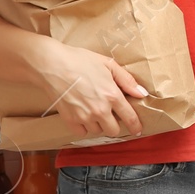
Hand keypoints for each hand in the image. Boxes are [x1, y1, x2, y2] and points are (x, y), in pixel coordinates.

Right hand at [31, 37, 147, 139]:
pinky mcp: (69, 120)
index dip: (136, 126)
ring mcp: (84, 116)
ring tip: (93, 110)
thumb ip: (127, 80)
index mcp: (112, 96)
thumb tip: (142, 93)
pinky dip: (84, 127)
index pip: (130, 118)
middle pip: (113, 130)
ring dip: (98, 124)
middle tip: (110, 114)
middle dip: (115, 124)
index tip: (137, 130)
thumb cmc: (80, 61)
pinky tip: (82, 115)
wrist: (52, 65)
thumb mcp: (108, 64)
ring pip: (97, 131)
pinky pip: (81, 132)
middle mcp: (100, 110)